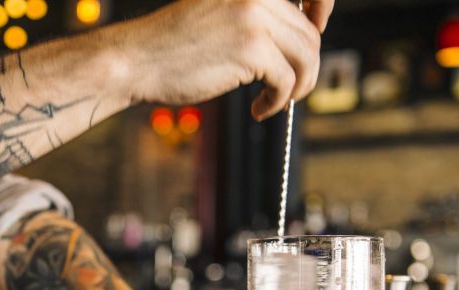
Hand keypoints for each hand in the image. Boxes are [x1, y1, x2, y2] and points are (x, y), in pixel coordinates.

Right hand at [120, 0, 327, 119]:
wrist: (137, 60)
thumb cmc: (171, 46)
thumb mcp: (219, 17)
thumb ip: (255, 21)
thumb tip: (297, 44)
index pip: (306, 1)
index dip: (321, 17)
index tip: (313, 48)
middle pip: (308, 33)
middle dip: (306, 68)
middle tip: (290, 90)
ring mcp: (255, 20)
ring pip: (306, 57)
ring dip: (297, 86)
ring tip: (276, 102)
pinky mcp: (252, 50)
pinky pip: (286, 80)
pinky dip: (278, 101)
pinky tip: (259, 110)